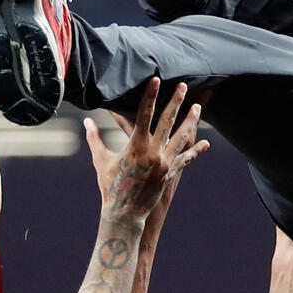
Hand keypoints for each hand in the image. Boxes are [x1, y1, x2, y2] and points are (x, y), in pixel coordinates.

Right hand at [84, 79, 208, 221]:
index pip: (144, 114)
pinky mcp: (170, 173)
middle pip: (168, 121)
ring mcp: (165, 162)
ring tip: (198, 108)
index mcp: (136, 145)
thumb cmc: (110, 186)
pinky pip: (185, 159)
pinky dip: (196, 151)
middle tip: (183, 85)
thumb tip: (86, 121)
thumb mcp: (101, 161)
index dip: (150, 96)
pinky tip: (206, 143)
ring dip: (190, 122)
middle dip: (176, 102)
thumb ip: (94, 139)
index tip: (156, 80)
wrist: (124, 213)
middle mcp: (154, 151)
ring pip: (182, 137)